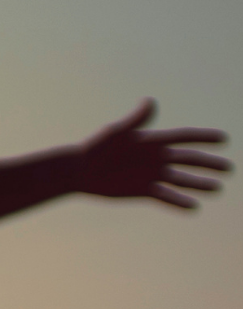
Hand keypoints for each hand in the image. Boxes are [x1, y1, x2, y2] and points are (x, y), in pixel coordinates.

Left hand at [70, 100, 226, 210]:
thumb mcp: (117, 132)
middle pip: (188, 160)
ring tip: (217, 189)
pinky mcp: (144, 190)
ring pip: (181, 180)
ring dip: (198, 184)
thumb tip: (150, 101)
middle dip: (208, 163)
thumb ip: (136, 120)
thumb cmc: (97, 147)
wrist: (80, 170)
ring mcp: (152, 175)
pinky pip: (166, 196)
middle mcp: (156, 158)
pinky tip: (194, 207)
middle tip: (229, 168)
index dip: (203, 137)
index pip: (184, 137)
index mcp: (153, 141)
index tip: (224, 138)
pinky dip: (178, 202)